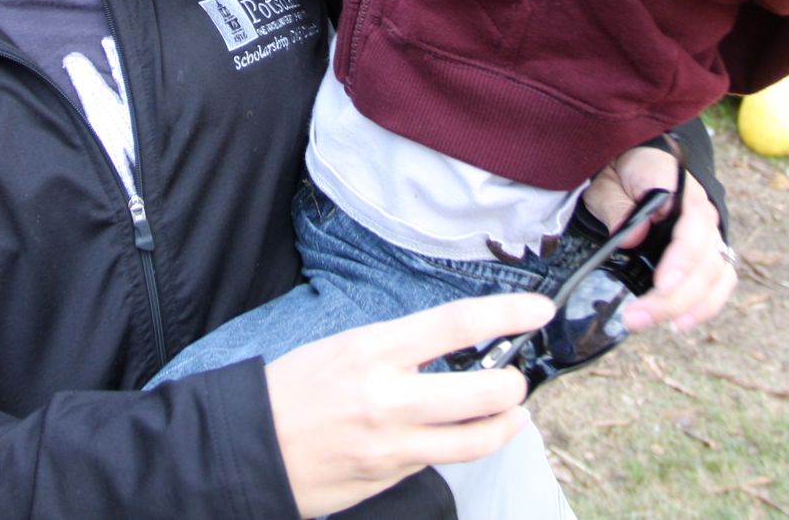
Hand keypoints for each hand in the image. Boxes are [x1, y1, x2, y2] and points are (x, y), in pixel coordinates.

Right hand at [265, 292, 550, 517]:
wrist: (250, 446)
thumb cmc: (293, 391)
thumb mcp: (342, 349)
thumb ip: (397, 350)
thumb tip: (450, 347)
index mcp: (374, 349)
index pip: (456, 324)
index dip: (507, 314)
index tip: (538, 310)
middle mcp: (389, 397)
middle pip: (484, 390)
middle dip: (514, 385)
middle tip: (517, 379)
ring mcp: (393, 443)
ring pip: (477, 438)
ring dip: (506, 423)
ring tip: (512, 413)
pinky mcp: (392, 477)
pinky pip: (443, 461)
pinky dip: (466, 446)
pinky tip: (468, 436)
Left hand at [582, 144, 735, 333]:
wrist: (638, 166)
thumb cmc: (622, 173)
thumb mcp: (607, 182)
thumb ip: (616, 206)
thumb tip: (632, 238)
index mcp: (681, 188)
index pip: (695, 225)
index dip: (682, 258)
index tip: (662, 285)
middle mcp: (704, 213)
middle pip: (705, 261)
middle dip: (674, 297)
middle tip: (636, 317)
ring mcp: (710, 235)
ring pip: (715, 277)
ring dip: (688, 307)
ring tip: (650, 324)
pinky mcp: (709, 254)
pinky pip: (719, 283)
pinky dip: (704, 306)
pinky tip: (680, 323)